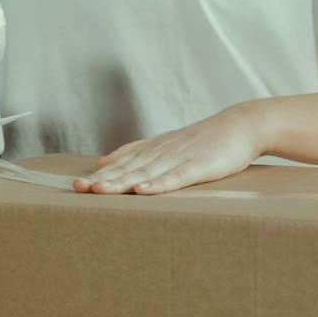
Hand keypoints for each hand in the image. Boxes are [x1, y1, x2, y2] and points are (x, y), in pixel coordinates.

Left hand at [74, 103, 265, 194]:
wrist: (241, 126)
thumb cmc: (205, 140)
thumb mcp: (166, 144)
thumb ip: (136, 152)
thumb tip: (104, 162)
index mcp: (153, 149)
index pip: (121, 163)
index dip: (99, 174)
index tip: (76, 184)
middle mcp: (161, 152)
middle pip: (128, 168)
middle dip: (103, 179)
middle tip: (78, 188)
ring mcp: (180, 158)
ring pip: (146, 172)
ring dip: (123, 182)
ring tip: (101, 191)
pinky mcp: (199, 166)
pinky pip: (176, 177)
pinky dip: (159, 184)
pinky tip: (144, 191)